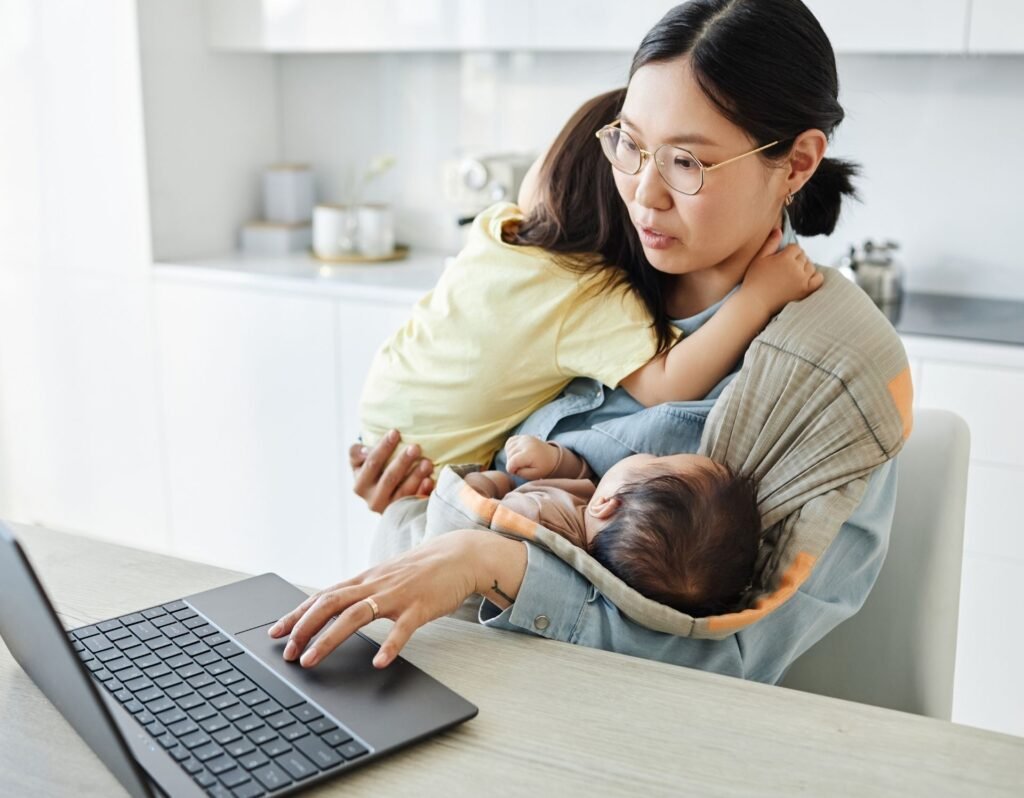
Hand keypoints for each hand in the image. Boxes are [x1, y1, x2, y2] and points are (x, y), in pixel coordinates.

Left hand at [267, 530, 526, 668]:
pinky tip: (380, 662)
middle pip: (330, 603)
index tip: (275, 632)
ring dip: (329, 638)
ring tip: (311, 659)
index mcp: (364, 580)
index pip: (322, 596)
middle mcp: (374, 585)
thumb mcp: (385, 578)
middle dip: (304, 627)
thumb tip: (333, 608)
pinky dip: (390, 646)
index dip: (297, 614)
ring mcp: (396, 594)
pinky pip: (402, 628)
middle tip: (288, 652)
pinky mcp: (420, 606)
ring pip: (355, 615)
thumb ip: (362, 592)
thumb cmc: (420, 570)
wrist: (458, 555)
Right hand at [349, 430, 434, 513]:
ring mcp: (390, 510)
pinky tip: (430, 480)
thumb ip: (356, 453)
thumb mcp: (359, 464)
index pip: (372, 463)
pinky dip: (423, 491)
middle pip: (389, 478)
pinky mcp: (405, 514)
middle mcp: (373, 500)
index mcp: (360, 486)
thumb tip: (365, 450)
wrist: (383, 500)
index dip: (383, 448)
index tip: (395, 432)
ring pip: (404, 491)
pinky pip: (415, 502)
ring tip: (427, 462)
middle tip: (415, 447)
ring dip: (416, 476)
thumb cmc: (373, 474)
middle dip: (403, 461)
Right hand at [505, 434, 559, 480]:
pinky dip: (510, 449)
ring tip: (519, 461)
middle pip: (509, 456)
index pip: (512, 462)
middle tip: (520, 468)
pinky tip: (517, 454)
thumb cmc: (543, 468)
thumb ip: (520, 472)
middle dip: (512, 464)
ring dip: (510, 457)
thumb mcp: (534, 475)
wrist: (552, 457)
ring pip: (508, 449)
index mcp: (530, 453)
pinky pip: (510, 442)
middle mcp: (526, 443)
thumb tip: (510, 466)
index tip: (516, 472)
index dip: (511, 470)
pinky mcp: (522, 436)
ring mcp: (524, 438)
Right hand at [739, 228, 822, 316]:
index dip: (788, 252)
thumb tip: (779, 230)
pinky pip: (818, 278)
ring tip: (793, 273)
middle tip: (785, 268)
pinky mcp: (806, 290)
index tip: (781, 259)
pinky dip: (815, 276)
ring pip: (811, 266)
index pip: (795, 248)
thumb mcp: (759, 259)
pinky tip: (806, 278)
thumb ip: (771, 243)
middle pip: (804, 256)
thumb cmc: (754, 280)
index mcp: (785, 258)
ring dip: (804, 267)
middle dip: (796, 259)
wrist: (755, 303)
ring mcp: (802, 280)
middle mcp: (796, 268)